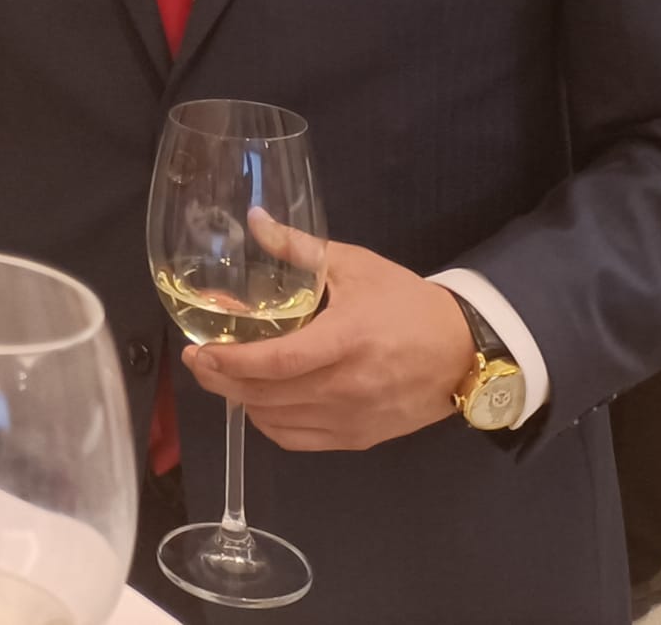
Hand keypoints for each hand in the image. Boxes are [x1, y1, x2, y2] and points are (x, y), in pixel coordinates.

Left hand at [182, 228, 474, 452]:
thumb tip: (254, 221)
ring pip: (279, 422)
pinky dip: (270, 424)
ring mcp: (353, 419)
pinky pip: (300, 440)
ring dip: (243, 402)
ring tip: (223, 376)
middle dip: (222, 381)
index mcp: (346, 340)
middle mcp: (348, 387)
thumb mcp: (353, 265)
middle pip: (269, 396)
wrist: (463, 351)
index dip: (232, 361)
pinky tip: (259, 401)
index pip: (279, 361)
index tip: (198, 350)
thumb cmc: (405, 302)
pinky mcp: (360, 439)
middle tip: (197, 360)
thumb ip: (299, 247)